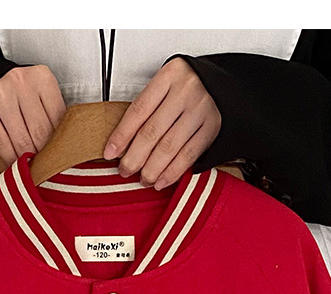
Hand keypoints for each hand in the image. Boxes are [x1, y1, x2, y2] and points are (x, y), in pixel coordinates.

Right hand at [0, 65, 66, 164]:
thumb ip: (52, 115)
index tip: (60, 157)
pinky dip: (9, 158)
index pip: (58, 118)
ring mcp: (0, 95)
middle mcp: (21, 83)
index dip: (60, 143)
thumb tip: (64, 148)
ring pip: (21, 140)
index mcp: (42, 78)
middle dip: (45, 155)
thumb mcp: (40, 95)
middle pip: (40, 131)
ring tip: (32, 168)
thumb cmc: (19, 93)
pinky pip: (1, 142)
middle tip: (47, 168)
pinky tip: (14, 164)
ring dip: (28, 160)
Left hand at [103, 57, 220, 188]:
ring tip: (143, 179)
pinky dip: (172, 172)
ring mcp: (201, 109)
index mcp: (169, 76)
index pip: (138, 110)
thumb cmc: (185, 89)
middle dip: (134, 157)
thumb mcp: (165, 88)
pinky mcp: (212, 126)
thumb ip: (146, 109)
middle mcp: (186, 91)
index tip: (110, 153)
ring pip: (169, 146)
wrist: (220, 86)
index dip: (121, 135)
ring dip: (152, 169)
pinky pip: (188, 154)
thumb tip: (121, 144)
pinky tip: (161, 181)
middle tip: (125, 171)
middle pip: (152, 131)